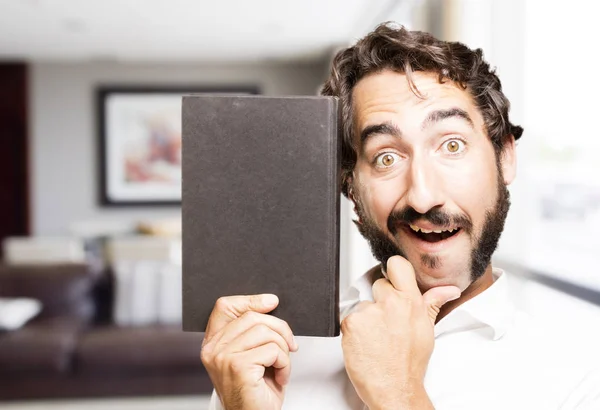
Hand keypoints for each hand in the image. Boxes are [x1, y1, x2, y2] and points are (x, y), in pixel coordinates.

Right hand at [200, 294, 298, 409]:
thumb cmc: (255, 390)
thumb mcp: (252, 353)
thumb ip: (253, 330)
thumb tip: (270, 302)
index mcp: (213, 343)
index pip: (224, 306)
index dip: (250, 300)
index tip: (271, 303)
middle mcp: (213, 349)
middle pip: (251, 316)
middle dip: (279, 328)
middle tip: (289, 345)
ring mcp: (223, 357)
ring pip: (264, 332)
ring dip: (283, 349)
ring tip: (281, 365)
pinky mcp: (238, 366)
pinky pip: (272, 350)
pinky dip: (284, 363)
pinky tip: (280, 376)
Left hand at [341, 256, 460, 408]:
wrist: (394, 388)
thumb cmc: (409, 362)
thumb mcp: (426, 330)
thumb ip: (432, 303)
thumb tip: (449, 290)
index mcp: (410, 301)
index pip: (396, 265)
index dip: (392, 271)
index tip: (391, 280)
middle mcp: (389, 303)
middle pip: (377, 283)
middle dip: (379, 299)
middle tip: (385, 321)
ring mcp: (368, 312)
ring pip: (362, 302)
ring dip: (365, 316)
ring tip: (375, 336)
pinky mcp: (350, 323)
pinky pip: (348, 316)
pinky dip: (353, 328)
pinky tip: (363, 341)